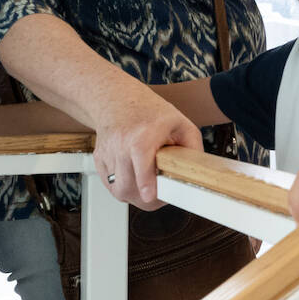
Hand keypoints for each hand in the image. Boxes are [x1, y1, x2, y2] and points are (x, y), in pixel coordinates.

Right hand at [88, 90, 201, 210]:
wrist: (118, 101)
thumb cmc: (150, 113)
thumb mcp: (181, 124)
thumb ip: (193, 148)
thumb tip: (198, 171)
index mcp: (143, 135)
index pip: (141, 160)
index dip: (145, 181)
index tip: (150, 196)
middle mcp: (121, 144)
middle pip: (127, 185)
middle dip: (145, 198)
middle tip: (160, 195)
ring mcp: (107, 153)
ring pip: (118, 190)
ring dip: (134, 195)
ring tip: (147, 185)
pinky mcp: (99, 160)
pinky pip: (110, 185)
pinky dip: (123, 188)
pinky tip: (134, 177)